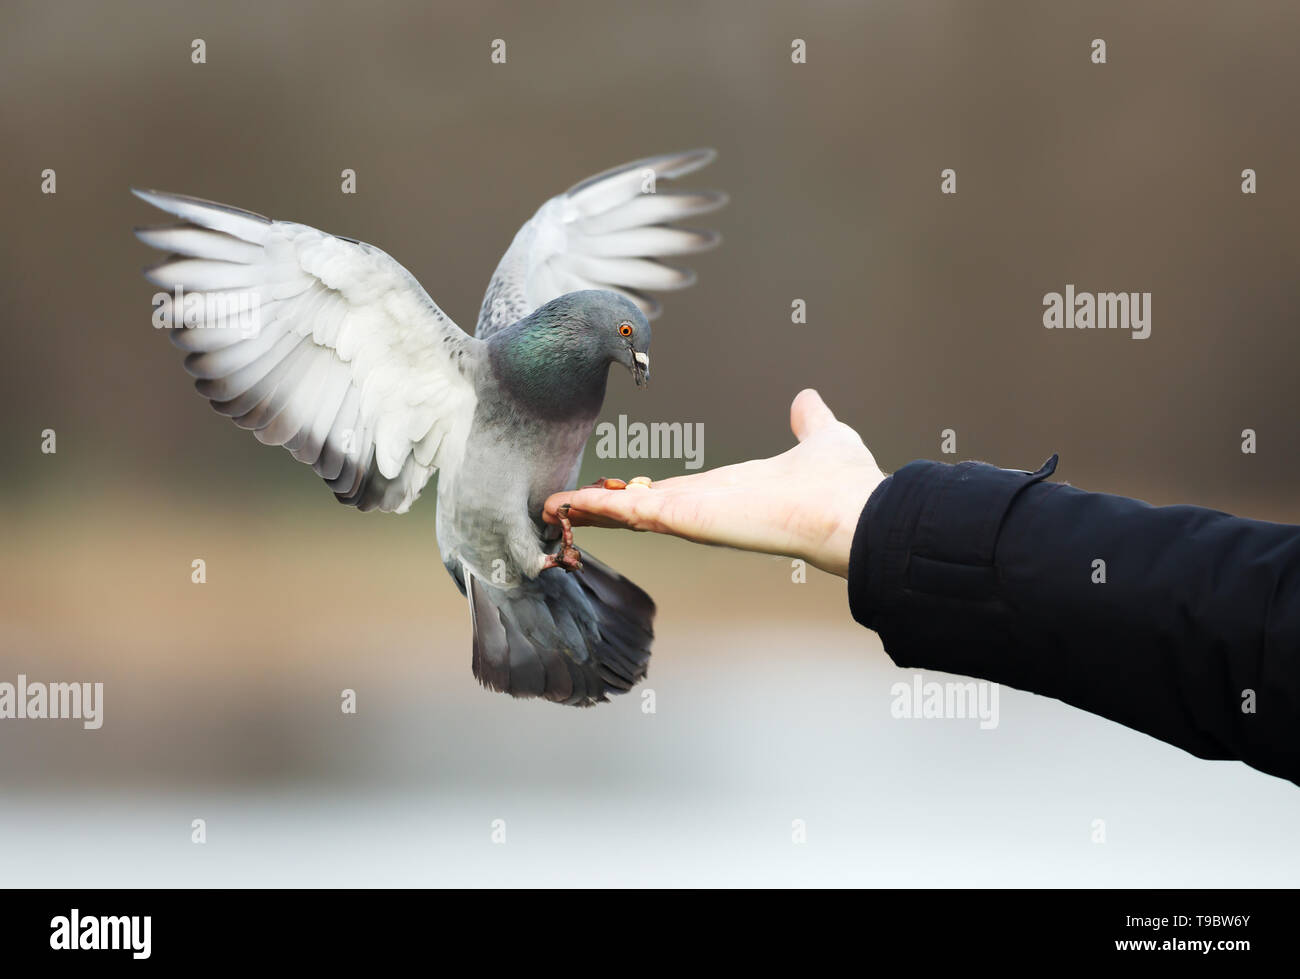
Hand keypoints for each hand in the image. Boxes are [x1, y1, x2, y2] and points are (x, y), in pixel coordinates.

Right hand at [543, 389, 885, 577]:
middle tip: (563, 507)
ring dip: (587, 510)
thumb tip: (808, 401)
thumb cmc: (844, 485)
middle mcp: (707, 507)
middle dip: (603, 508)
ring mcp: (694, 515)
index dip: (643, 492)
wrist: (855, 513)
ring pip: (627, 512)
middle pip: (641, 508)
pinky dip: (592, 510)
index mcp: (731, 491)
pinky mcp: (686, 516)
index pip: (675, 493)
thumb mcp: (822, 438)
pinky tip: (559, 507)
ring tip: (547, 508)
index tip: (616, 488)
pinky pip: (628, 511)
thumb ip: (809, 422)